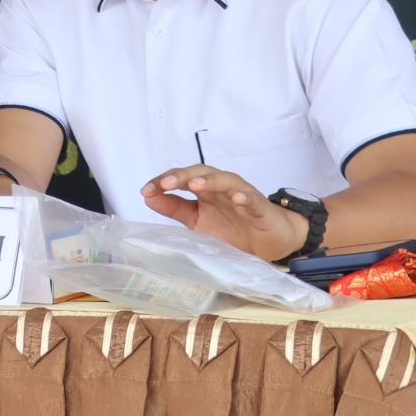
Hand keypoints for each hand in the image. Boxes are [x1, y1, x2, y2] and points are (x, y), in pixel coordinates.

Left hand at [142, 166, 305, 259]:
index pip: (181, 178)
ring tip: (196, 185)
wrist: (269, 242)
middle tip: (165, 184)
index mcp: (204, 190)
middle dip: (182, 176)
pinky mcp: (260, 207)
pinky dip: (244, 197)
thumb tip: (147, 196)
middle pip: (201, 173)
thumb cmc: (233, 229)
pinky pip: (252, 199)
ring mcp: (242, 194)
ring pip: (225, 180)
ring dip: (210, 181)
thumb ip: (174, 208)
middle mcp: (221, 187)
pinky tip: (237, 198)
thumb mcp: (198, 221)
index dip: (163, 182)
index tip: (146, 190)